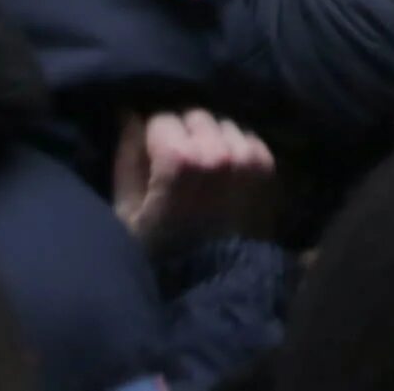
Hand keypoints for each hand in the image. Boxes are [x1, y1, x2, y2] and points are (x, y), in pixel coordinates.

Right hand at [112, 110, 276, 251]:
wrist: (214, 280)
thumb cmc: (160, 251)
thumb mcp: (128, 209)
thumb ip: (127, 156)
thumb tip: (128, 113)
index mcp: (181, 160)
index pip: (160, 118)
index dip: (151, 136)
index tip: (149, 155)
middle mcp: (219, 150)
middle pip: (193, 114)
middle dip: (180, 132)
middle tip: (174, 159)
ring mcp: (247, 155)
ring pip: (220, 121)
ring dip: (208, 136)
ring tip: (200, 165)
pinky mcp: (266, 163)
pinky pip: (243, 135)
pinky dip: (230, 146)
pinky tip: (221, 170)